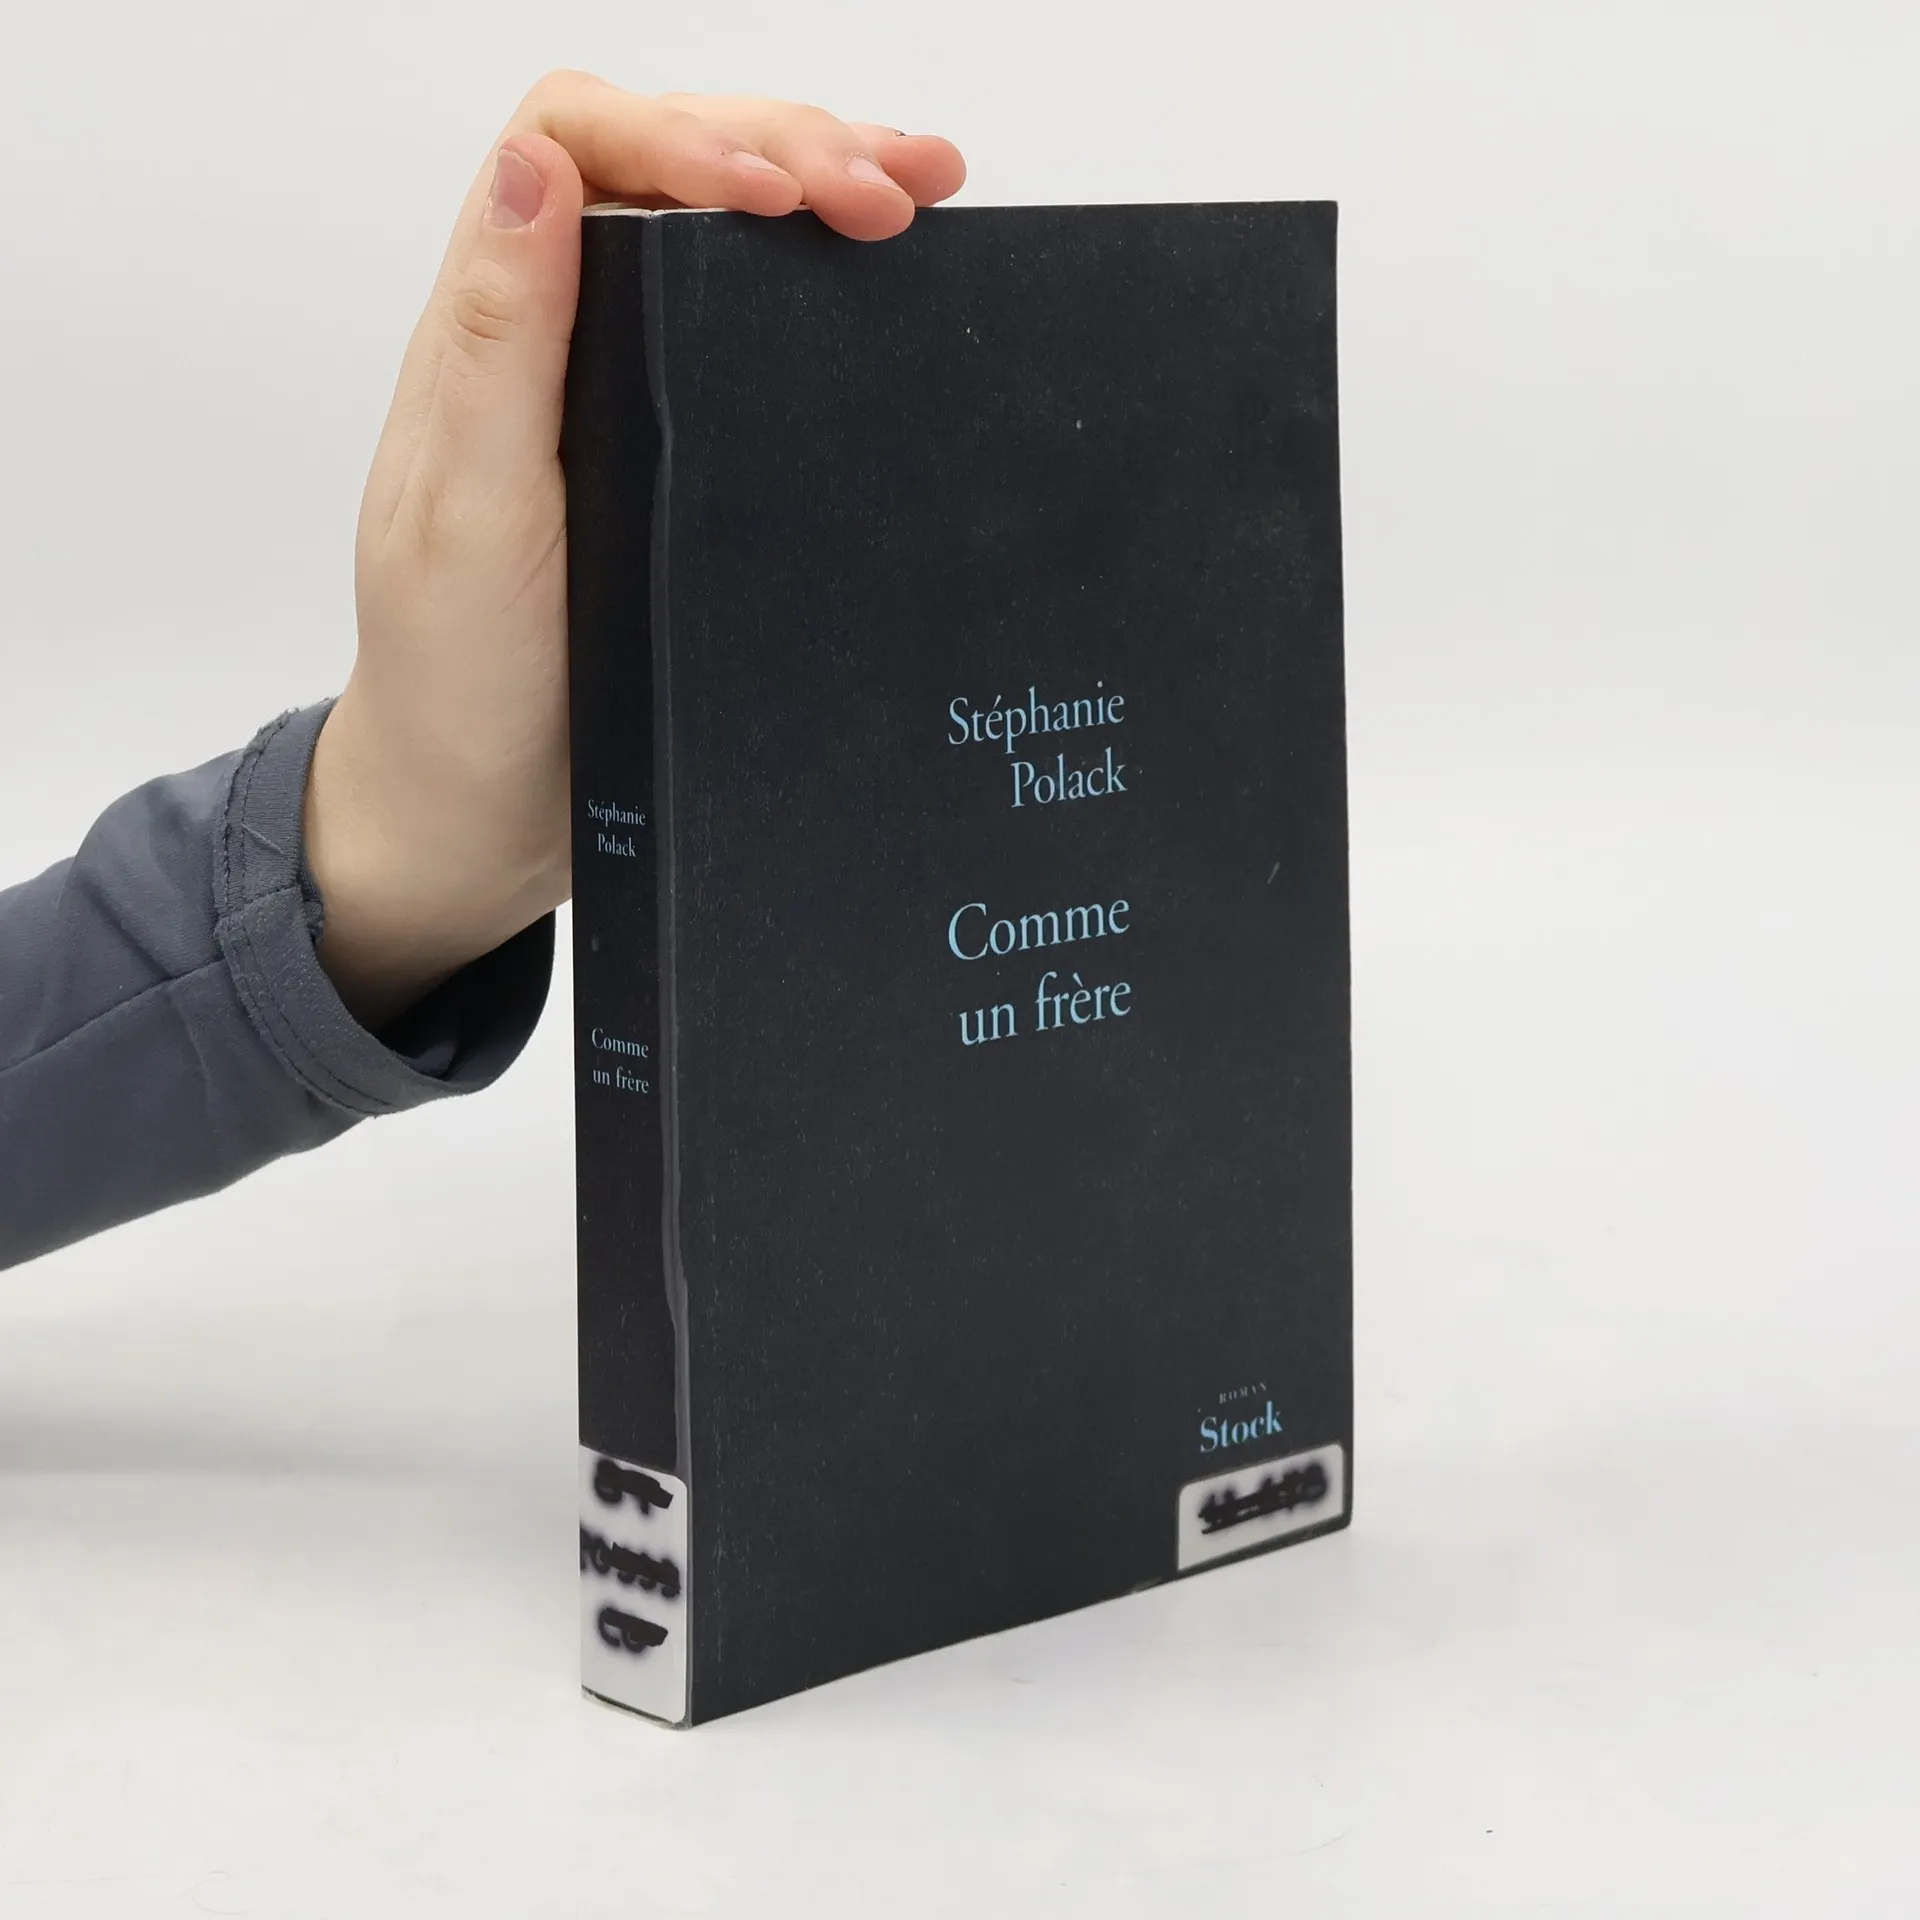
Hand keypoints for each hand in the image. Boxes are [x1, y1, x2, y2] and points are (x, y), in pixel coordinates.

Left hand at [304, 74, 965, 1028]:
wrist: (485, 811)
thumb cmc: (463, 680)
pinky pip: (752, 342)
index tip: (787, 195)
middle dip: (788, 147)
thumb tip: (538, 170)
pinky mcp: (679, 460)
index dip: (688, 135)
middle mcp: (560, 343)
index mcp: (495, 335)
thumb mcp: (468, 514)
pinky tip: (897, 290)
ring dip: (821, 196)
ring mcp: (624, 396)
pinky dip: (825, 296)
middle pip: (668, 168)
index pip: (580, 146)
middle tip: (900, 192)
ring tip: (924, 198)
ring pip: (718, 243)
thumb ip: (501, 346)